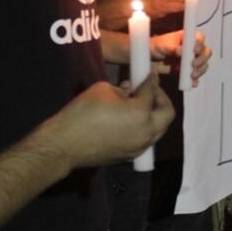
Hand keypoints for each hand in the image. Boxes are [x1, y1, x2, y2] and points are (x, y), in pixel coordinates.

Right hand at [52, 75, 174, 167]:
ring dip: (154, 115)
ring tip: (140, 104)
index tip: (151, 73)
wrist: (64, 145)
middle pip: (167, 114)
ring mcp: (139, 148)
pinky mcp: (130, 157)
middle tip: (150, 90)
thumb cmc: (82, 113)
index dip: (152, 79)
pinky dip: (144, 128)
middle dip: (161, 99)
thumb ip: (122, 89)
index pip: (153, 91)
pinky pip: (146, 139)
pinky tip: (131, 120)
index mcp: (141, 113)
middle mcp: (146, 133)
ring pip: (159, 129)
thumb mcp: (103, 90)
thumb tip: (130, 90)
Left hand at [149, 30, 210, 84]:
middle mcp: (193, 48)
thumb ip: (172, 47)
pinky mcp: (190, 71)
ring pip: (204, 64)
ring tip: (192, 75)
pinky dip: (195, 80)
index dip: (200, 44)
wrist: (152, 57)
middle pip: (206, 52)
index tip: (195, 51)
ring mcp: (193, 60)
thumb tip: (180, 51)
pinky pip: (197, 75)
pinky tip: (192, 83)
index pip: (200, 38)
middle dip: (202, 59)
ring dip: (200, 70)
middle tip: (193, 65)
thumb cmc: (158, 46)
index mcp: (189, 38)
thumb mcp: (163, 45)